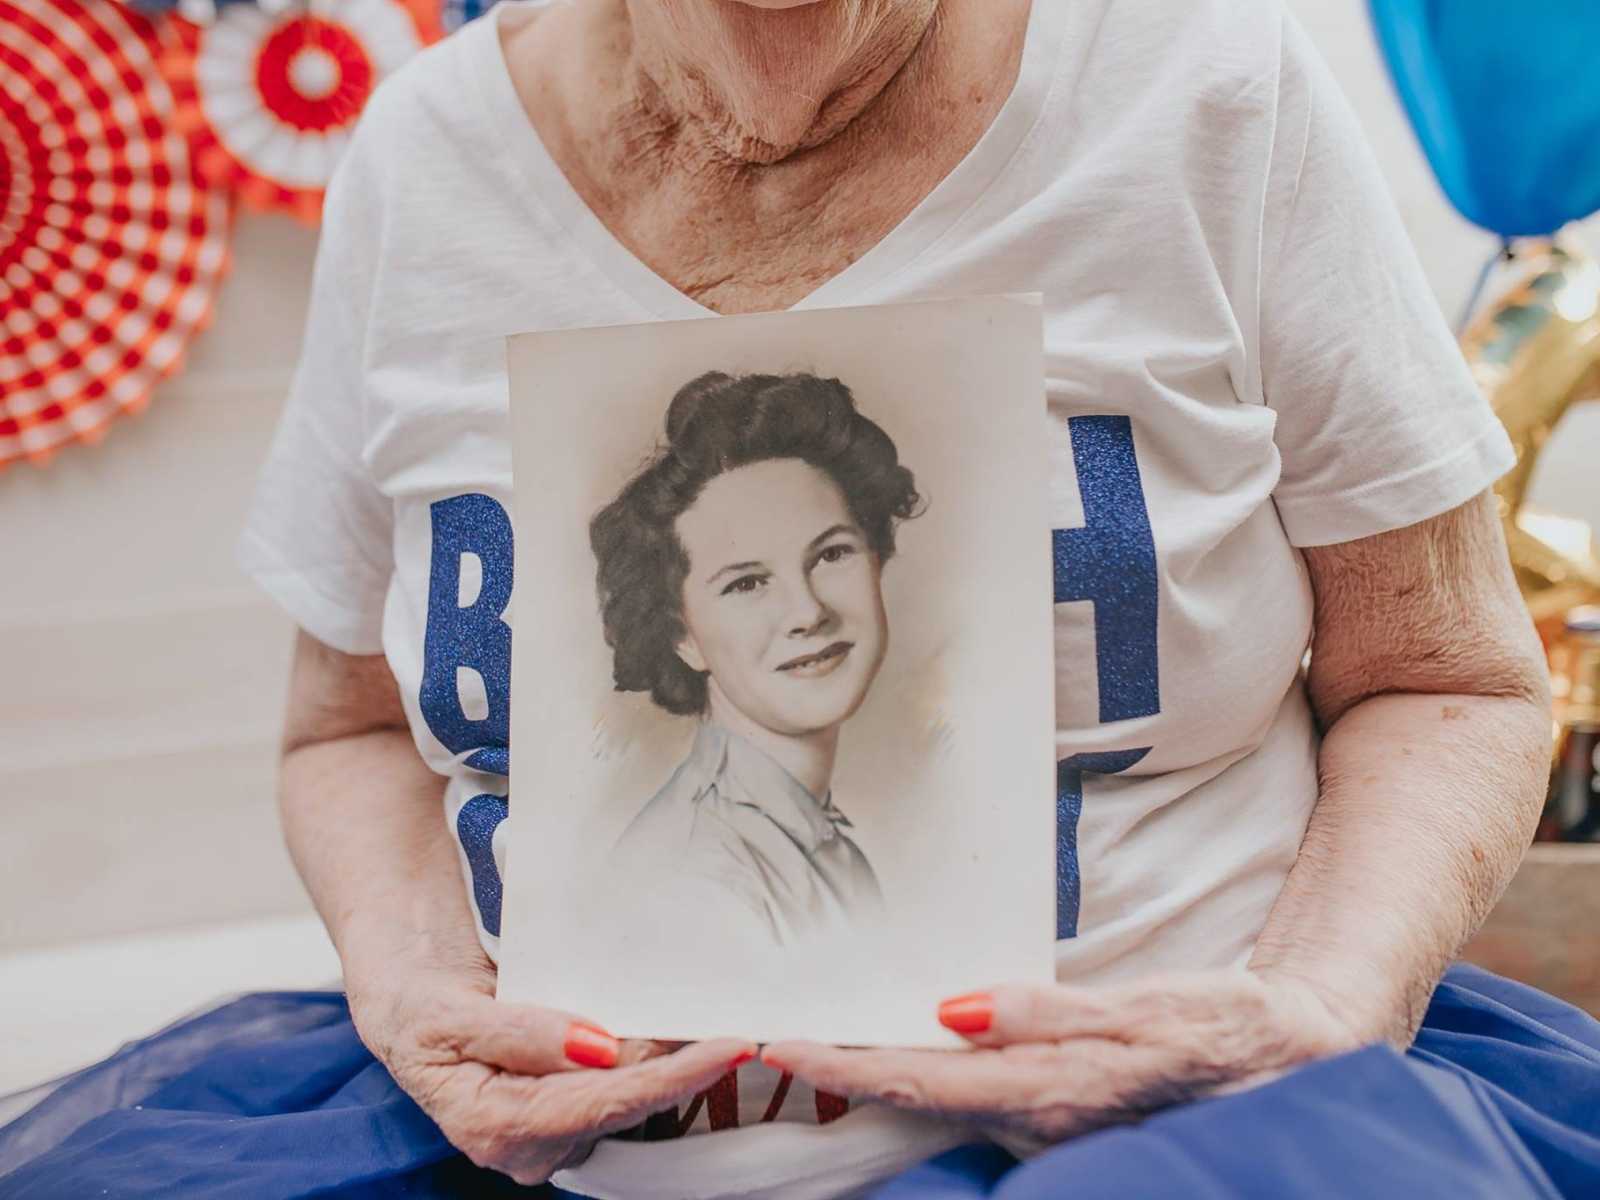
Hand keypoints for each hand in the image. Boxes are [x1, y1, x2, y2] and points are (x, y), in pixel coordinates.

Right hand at [348, 948, 754, 1184]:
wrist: (405, 998)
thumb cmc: (418, 1004)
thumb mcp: (449, 1012)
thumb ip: (523, 1032)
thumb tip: (598, 1048)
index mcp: (494, 1126)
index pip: (605, 1102)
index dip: (672, 1075)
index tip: (729, 1045)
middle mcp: (528, 1145)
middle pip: (629, 1107)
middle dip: (685, 1070)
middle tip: (740, 1028)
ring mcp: (551, 1132)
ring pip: (632, 1101)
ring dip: (675, 1065)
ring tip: (718, 1026)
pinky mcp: (568, 1112)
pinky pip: (624, 1090)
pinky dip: (656, 1063)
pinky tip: (684, 1038)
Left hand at [761, 969, 1360, 1146]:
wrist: (1288, 1059)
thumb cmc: (1219, 1027)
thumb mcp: (1143, 1011)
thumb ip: (1049, 1014)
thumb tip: (953, 1009)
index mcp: (1050, 1093)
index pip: (923, 1082)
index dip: (848, 1067)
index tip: (782, 1043)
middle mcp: (1036, 1119)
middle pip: (915, 1098)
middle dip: (841, 1073)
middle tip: (771, 1037)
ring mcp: (1045, 1122)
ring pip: (937, 1100)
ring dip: (873, 1072)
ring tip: (813, 1035)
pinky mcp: (1055, 1108)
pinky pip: (969, 1096)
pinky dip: (919, 1072)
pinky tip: (897, 1045)